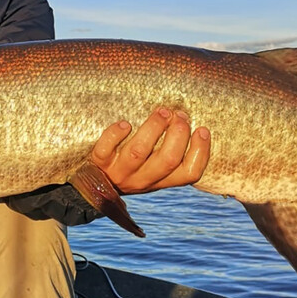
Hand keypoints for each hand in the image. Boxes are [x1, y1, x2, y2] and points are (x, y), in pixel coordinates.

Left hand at [91, 108, 209, 194]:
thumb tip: (187, 118)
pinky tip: (125, 124)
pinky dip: (115, 134)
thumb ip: (168, 152)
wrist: (94, 185)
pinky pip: (106, 148)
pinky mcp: (99, 162)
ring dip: (153, 128)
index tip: (202, 129)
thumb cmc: (131, 168)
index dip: (200, 152)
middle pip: (167, 160)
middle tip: (179, 115)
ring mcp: (120, 171)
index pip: (189, 173)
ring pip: (139, 152)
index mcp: (161, 180)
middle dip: (178, 134)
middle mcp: (143, 179)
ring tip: (162, 111)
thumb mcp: (153, 167)